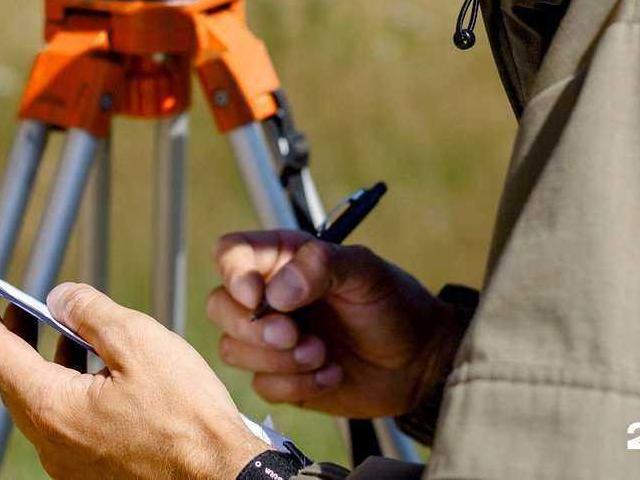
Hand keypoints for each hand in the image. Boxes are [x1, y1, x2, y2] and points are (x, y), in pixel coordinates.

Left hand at [0, 276, 262, 479]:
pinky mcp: (92, 472)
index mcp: (52, 407)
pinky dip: (67, 383)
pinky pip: (64, 419)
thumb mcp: (137, 341)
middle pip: (12, 376)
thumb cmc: (186, 418)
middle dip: (10, 332)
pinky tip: (95, 364)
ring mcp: (70, 463)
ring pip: (39, 398)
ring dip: (42, 356)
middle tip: (11, 298)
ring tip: (62, 323)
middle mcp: (51, 442)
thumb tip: (60, 298)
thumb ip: (90, 312)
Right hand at [207, 230, 464, 417]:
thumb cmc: (394, 304)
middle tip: (293, 335)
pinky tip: (331, 373)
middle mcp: (268, 296)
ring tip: (322, 353)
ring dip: (279, 359)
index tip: (254, 296)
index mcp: (283, 258)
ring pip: (234, 349)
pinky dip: (298, 384)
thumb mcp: (365, 271)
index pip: (231, 253)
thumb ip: (320, 266)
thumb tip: (275, 291)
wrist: (420, 361)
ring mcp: (271, 339)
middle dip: (253, 327)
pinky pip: (263, 386)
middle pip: (220, 306)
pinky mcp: (281, 377)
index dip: (232, 273)